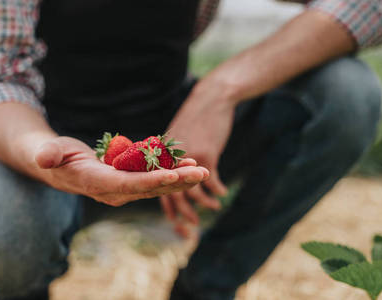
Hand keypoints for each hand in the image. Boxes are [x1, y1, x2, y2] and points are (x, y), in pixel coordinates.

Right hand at [33, 136, 209, 206]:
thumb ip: (48, 154)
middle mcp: (113, 192)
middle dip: (177, 181)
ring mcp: (123, 190)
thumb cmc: (54, 156)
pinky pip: (154, 180)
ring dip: (181, 179)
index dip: (150, 181)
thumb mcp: (49, 152)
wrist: (59, 168)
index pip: (127, 184)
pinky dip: (173, 173)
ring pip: (156, 186)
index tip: (172, 176)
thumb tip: (43, 158)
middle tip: (202, 172)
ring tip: (203, 169)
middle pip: (149, 188)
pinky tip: (190, 164)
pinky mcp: (130, 183)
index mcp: (96, 184)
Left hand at [160, 75, 237, 235]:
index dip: (167, 208)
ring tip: (214, 207)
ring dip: (204, 203)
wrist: (211, 100)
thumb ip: (173, 155)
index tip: (175, 224)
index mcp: (162, 158)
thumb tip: (173, 174)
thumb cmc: (196, 118)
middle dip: (183, 214)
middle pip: (172, 195)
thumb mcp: (180, 136)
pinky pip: (210, 181)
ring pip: (192, 191)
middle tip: (190, 228)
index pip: (159, 189)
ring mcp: (188, 160)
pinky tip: (221, 192)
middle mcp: (171, 161)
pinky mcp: (206, 155)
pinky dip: (216, 189)